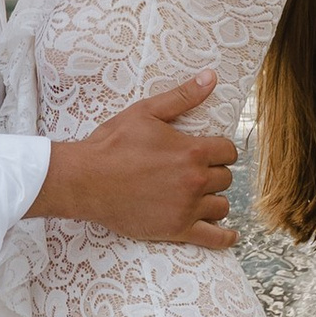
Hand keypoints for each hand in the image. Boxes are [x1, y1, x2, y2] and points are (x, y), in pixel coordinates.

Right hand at [32, 73, 238, 248]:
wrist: (85, 180)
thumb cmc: (112, 144)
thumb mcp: (146, 112)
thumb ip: (182, 97)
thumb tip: (211, 77)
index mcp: (192, 151)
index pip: (228, 152)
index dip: (220, 151)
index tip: (210, 153)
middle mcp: (194, 180)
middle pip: (225, 178)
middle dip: (214, 174)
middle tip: (195, 173)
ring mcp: (187, 207)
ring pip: (221, 206)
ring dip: (214, 200)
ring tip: (201, 197)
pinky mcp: (176, 229)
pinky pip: (213, 238)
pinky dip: (225, 238)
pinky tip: (230, 235)